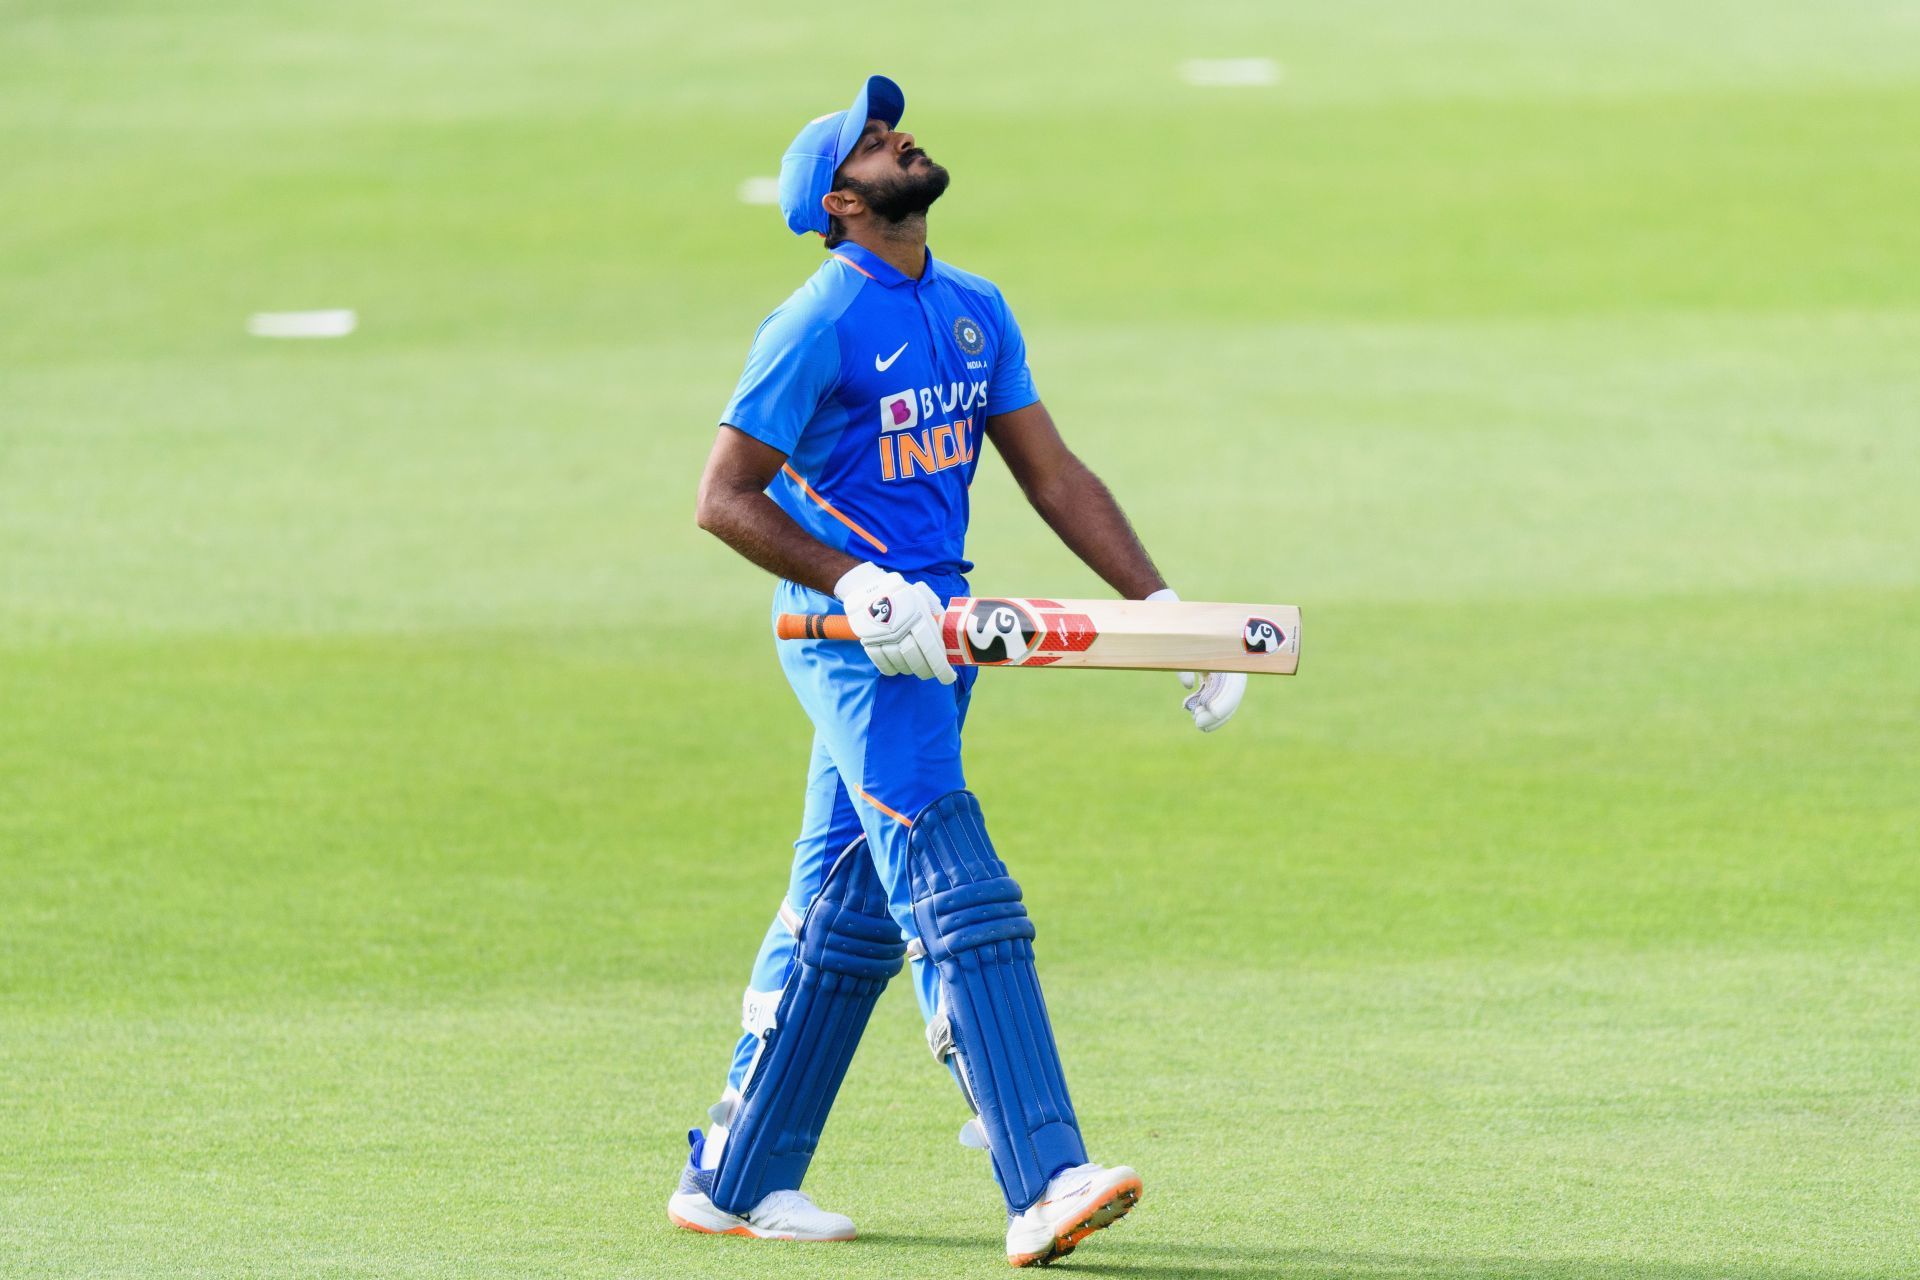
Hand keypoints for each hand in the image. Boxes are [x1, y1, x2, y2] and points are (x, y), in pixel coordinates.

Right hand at [833, 562, 956, 683]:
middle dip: (926, 671)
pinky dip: (890, 669)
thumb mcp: (923, 599)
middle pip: (916, 659)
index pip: (932, 649)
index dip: (941, 667)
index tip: (948, 678)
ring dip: (909, 669)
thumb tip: (952, 635)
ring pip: (899, 663)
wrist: (870, 587)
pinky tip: (898, 667)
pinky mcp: (868, 639)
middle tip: (931, 673)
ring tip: (914, 667)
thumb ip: (936, 616)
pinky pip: (881, 662)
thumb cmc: (903, 596)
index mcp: (918, 616)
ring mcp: (883, 635)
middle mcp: (900, 627)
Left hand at [1147, 587, 1246, 732]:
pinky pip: (1214, 692)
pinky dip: (1206, 704)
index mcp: (1225, 652)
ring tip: (1197, 721)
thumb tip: (1187, 685)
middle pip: (1231, 694)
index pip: (1235, 684)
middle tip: (1198, 723)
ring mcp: (1219, 666)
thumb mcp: (1178, 643)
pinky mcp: (1210, 671)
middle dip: (1218, 713)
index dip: (1227, 700)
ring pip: (1223, 696)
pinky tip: (1193, 711)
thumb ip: (1183, 662)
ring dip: (1213, 712)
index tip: (1211, 711)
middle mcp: (1227, 661)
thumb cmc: (1176, 628)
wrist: (1171, 613)